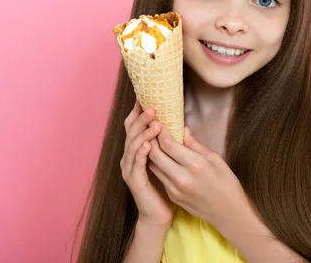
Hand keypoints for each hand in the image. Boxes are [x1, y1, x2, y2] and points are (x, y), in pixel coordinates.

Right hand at [120, 101, 175, 228]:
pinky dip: (141, 153)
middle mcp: (130, 156)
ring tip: (153, 122)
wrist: (159, 214)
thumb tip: (181, 125)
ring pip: (133, 145)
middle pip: (131, 132)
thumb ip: (171, 145)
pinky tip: (148, 145)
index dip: (139, 111)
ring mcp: (130, 168)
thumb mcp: (171, 161)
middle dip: (141, 118)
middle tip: (152, 106)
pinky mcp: (133, 181)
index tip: (147, 96)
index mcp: (138, 149)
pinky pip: (136, 164)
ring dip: (143, 133)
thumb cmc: (166, 187)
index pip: (136, 126)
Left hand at [147, 125, 250, 227]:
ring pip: (153, 165)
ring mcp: (174, 189)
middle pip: (155, 154)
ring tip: (153, 141)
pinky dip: (157, 165)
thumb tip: (183, 130)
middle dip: (150, 139)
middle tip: (150, 129)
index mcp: (195, 164)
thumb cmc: (226, 183)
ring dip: (151, 152)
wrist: (228, 212)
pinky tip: (161, 158)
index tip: (158, 121)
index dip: (160, 131)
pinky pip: (159, 176)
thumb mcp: (216, 159)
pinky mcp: (172, 196)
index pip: (168, 144)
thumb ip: (196, 144)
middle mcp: (181, 177)